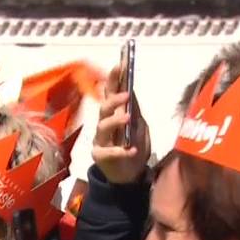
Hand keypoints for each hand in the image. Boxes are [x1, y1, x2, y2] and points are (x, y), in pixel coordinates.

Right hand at [91, 68, 151, 185]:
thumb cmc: (134, 146)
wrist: (129, 175)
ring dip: (115, 121)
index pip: (112, 93)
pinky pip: (108, 152)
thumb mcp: (139, 126)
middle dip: (113, 100)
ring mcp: (100, 140)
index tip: (120, 64)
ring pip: (102, 127)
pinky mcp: (100, 156)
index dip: (114, 79)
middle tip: (126, 94)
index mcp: (114, 114)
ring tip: (127, 118)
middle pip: (104, 108)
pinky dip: (120, 151)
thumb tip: (131, 89)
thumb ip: (134, 110)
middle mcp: (104, 125)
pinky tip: (131, 150)